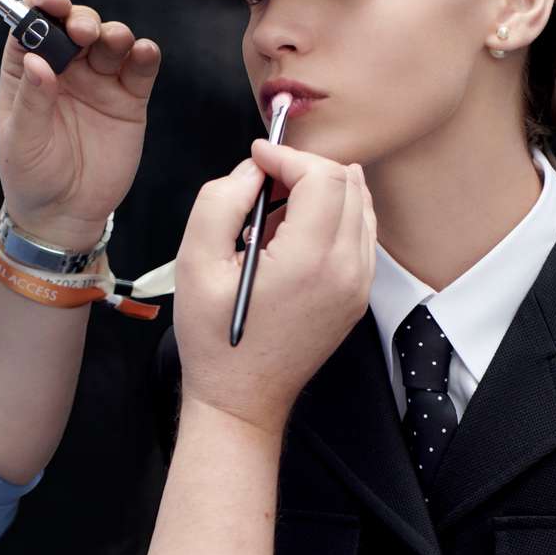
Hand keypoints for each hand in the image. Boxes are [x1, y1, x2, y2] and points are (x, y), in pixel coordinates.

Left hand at [0, 0, 161, 250]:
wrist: (65, 214)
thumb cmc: (32, 176)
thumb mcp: (22, 140)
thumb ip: (32, 99)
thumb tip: (37, 60)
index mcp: (28, 69)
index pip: (33, 24)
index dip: (42, 5)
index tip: (52, 2)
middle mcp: (65, 68)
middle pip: (76, 25)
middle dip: (82, 20)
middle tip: (83, 31)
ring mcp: (99, 81)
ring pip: (111, 41)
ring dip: (114, 33)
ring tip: (114, 42)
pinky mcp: (129, 100)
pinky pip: (140, 69)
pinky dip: (145, 55)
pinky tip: (143, 53)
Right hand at [173, 137, 376, 431]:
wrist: (242, 399)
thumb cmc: (216, 341)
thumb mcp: (195, 264)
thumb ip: (220, 201)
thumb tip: (251, 171)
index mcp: (308, 261)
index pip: (323, 176)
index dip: (288, 155)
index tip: (257, 158)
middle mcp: (345, 271)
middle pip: (348, 182)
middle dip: (305, 168)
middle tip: (264, 180)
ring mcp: (357, 285)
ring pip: (360, 204)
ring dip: (321, 191)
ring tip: (275, 212)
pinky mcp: (357, 295)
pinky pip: (359, 234)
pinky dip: (333, 217)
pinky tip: (293, 236)